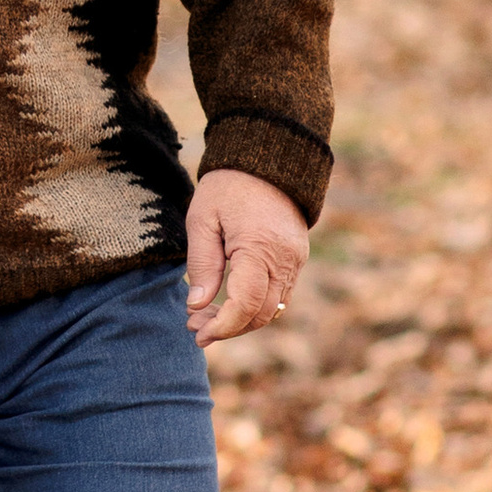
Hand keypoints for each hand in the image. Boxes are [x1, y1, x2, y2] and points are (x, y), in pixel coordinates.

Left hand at [183, 173, 307, 344]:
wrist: (268, 160)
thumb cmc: (228, 187)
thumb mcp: (202, 219)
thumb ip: (202, 264)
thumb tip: (197, 306)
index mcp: (259, 247)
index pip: (246, 304)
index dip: (222, 326)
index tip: (197, 332)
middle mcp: (284, 259)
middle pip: (262, 315)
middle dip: (229, 329)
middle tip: (195, 328)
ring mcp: (295, 260)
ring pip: (273, 310)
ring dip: (241, 321)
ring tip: (206, 318)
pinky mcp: (296, 259)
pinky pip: (280, 295)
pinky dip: (256, 307)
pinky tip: (228, 303)